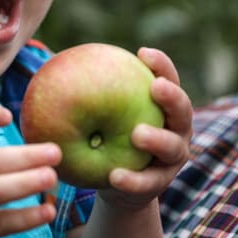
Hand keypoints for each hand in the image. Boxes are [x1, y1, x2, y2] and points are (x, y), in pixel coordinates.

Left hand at [98, 46, 191, 208]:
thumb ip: (93, 93)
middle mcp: (177, 129)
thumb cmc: (107, 135)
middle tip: (155, 87)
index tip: (143, 53)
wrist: (116, 181)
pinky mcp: (160, 184)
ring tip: (137, 134)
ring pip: (172, 148)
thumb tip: (55, 63)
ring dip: (157, 139)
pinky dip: (132, 180)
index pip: (168, 79)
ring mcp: (173, 158)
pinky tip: (114, 176)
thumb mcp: (102, 112)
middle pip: (182, 111)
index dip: (161, 65)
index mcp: (164, 106)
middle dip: (172, 97)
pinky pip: (147, 183)